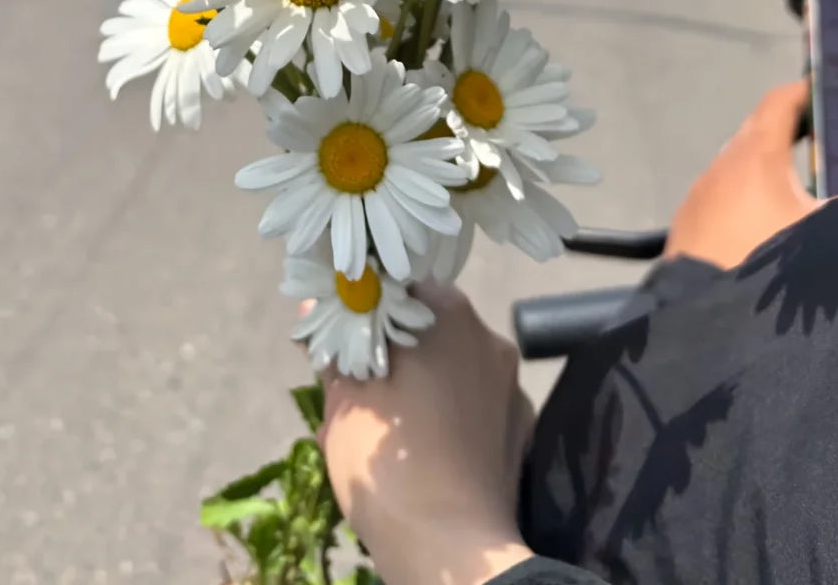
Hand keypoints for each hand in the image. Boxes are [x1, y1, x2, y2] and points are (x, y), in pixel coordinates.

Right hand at [315, 280, 533, 584]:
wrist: (454, 552)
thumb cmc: (389, 462)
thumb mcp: (343, 399)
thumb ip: (335, 343)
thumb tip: (316, 297)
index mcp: (445, 311)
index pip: (398, 286)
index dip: (364, 310)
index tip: (342, 341)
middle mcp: (486, 334)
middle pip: (428, 325)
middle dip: (393, 349)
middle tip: (359, 387)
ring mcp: (510, 383)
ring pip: (453, 365)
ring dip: (424, 381)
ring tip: (388, 427)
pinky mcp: (520, 427)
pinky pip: (475, 404)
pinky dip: (451, 415)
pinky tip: (426, 449)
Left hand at [664, 79, 837, 268]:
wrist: (704, 313)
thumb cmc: (768, 264)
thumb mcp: (824, 237)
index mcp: (755, 156)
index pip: (778, 103)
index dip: (803, 92)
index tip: (828, 90)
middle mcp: (722, 165)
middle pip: (757, 131)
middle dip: (790, 128)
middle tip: (826, 134)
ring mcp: (700, 193)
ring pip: (738, 164)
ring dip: (767, 163)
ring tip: (801, 177)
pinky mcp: (688, 222)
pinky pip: (722, 193)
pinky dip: (747, 191)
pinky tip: (764, 217)